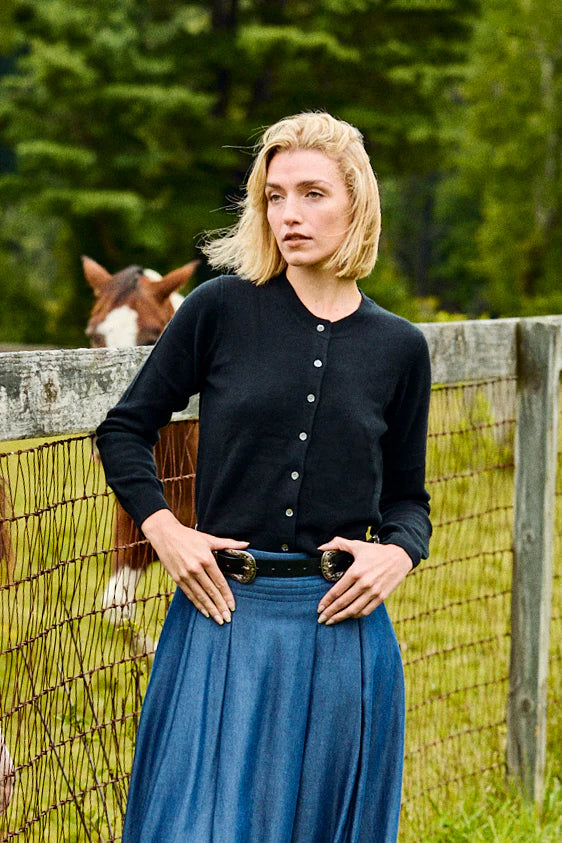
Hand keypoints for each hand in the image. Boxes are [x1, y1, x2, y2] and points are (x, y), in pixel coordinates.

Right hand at [141, 509, 248, 624]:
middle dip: (220, 606)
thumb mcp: (209, 539)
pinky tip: (205, 612)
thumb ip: (228, 543)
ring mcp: (185, 575)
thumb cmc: (188, 536)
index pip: (219, 581)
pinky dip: (198, 604)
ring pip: (200, 596)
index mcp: (206, 559)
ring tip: (218, 619)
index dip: (227, 595)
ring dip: (210, 609)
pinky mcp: (177, 579)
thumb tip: (246, 544)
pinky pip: (189, 594)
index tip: (233, 606)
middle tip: (227, 618)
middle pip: (211, 592)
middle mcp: (195, 568)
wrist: (165, 534)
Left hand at [316, 536, 412, 625]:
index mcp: (355, 572)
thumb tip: (321, 548)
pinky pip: (366, 611)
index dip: (326, 602)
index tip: (319, 608)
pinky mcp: (382, 597)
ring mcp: (374, 592)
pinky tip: (348, 616)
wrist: (400, 556)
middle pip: (343, 603)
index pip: (336, 591)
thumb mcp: (356, 545)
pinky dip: (356, 615)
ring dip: (341, 617)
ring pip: (353, 610)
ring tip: (331, 621)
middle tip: (321, 619)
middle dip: (330, 613)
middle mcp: (364, 584)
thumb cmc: (376, 551)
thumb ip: (338, 544)